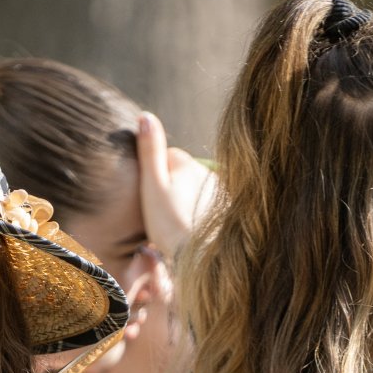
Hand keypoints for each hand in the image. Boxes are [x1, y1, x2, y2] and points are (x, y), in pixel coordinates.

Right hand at [136, 113, 215, 260]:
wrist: (202, 257)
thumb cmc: (171, 225)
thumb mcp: (152, 187)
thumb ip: (150, 151)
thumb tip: (145, 116)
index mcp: (185, 162)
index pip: (163, 159)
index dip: (153, 179)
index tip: (152, 200)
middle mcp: (205, 171)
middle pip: (179, 175)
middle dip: (170, 190)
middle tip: (162, 217)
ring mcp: (218, 190)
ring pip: (193, 191)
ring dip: (184, 203)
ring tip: (177, 227)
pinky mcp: (227, 209)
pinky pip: (205, 206)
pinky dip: (197, 215)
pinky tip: (191, 231)